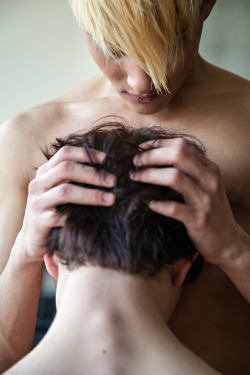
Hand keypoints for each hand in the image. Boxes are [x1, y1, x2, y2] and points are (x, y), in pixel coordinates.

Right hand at [19, 145, 115, 260]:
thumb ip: (76, 179)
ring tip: (111, 199)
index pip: (65, 153)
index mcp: (45, 172)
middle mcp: (38, 184)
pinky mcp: (39, 221)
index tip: (106, 159)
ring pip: (65, 191)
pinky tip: (95, 219)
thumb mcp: (61, 191)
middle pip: (66, 169)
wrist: (33, 239)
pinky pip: (60, 216)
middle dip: (92, 174)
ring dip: (91, 194)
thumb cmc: (55, 211)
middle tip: (113, 181)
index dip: (86, 154)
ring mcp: (37, 202)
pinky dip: (79, 216)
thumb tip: (108, 173)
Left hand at [130, 137, 243, 265]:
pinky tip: (147, 202)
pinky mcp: (198, 220)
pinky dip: (157, 203)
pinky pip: (173, 208)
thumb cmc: (212, 211)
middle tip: (135, 162)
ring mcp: (205, 200)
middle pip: (177, 155)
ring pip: (174, 177)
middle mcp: (209, 180)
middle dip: (152, 155)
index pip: (182, 145)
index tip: (141, 148)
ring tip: (135, 178)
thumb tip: (158, 157)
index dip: (158, 143)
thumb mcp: (207, 186)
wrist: (229, 242)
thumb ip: (190, 171)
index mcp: (210, 169)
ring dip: (149, 175)